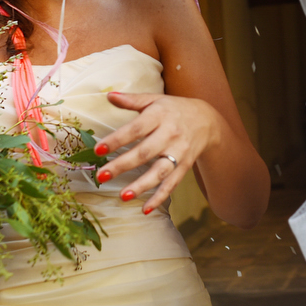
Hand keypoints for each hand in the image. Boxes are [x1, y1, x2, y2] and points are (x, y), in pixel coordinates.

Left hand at [92, 92, 224, 214]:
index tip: (99, 149)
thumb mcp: (154, 100)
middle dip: (123, 165)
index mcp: (159, 115)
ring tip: (123, 196)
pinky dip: (159, 198)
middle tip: (102, 176)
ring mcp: (179, 152)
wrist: (207, 120)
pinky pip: (172, 184)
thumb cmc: (173, 109)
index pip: (136, 128)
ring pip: (160, 172)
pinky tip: (145, 209)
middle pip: (145, 152)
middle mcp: (170, 134)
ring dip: (142, 186)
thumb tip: (108, 96)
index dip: (117, 139)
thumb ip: (132, 100)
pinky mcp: (184, 166)